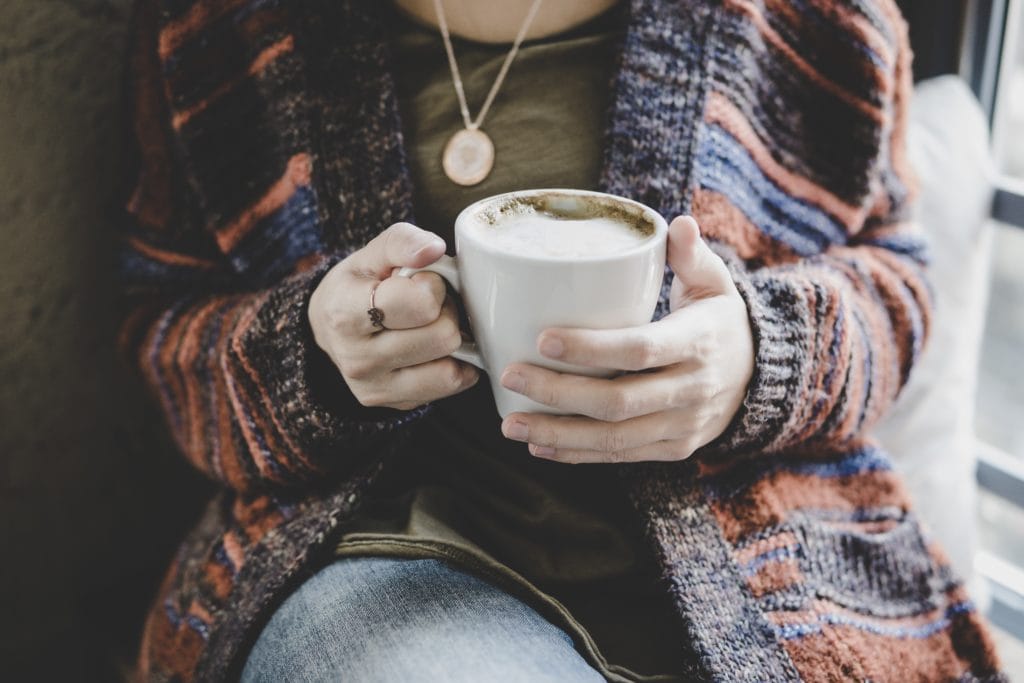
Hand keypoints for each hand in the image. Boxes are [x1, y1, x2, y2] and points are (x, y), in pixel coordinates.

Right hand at [309, 222, 478, 410]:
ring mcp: (376, 388)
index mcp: (345, 314)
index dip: (432, 286)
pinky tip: (435, 349)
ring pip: (450, 367)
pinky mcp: (396, 404)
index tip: (419, 282)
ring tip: (429, 326)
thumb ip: (403, 242)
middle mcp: (357, 359)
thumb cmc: (359, 286)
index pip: (420, 304)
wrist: (330, 330)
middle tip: (428, 305)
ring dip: (450, 341)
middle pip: (442, 336)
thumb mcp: (373, 254)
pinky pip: (451, 385)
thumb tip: (434, 249)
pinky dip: (455, 365)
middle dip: (445, 313)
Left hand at [498, 216, 752, 462]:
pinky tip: (539, 446)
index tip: (542, 339)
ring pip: (614, 439)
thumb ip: (691, 254)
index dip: (591, 349)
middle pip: (618, 401)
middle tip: (510, 374)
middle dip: (558, 394)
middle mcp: (692, 390)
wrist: (760, 376)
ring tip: (511, 423)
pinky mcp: (673, 448)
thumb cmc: (719, 319)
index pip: (640, 349)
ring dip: (558, 434)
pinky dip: (578, 454)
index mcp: (698, 343)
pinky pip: (621, 456)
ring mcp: (683, 425)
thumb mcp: (715, 282)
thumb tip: (679, 224)